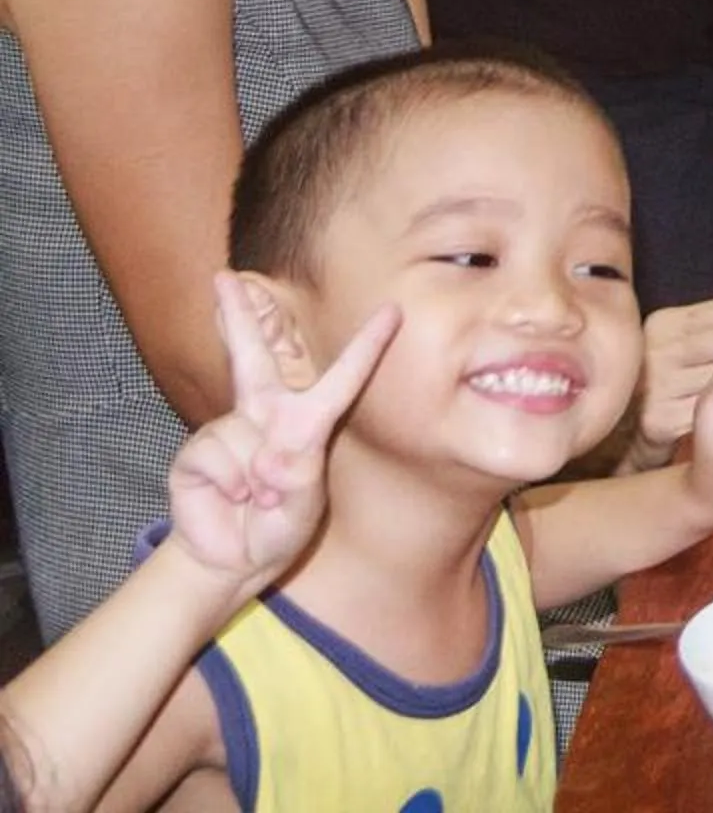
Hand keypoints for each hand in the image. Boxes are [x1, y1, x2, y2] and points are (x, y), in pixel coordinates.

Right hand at [165, 274, 399, 594]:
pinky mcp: (197, 455)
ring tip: (256, 498)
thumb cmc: (278, 525)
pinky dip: (227, 483)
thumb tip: (264, 455)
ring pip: (240, 431)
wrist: (235, 559)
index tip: (393, 312)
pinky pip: (215, 456)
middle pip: (252, 356)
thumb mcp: (303, 501)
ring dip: (252, 475)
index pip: (342, 378)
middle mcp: (265, 417)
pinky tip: (230, 499)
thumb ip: (292, 472)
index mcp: (305, 423)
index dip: (368, 346)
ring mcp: (229, 432)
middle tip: (224, 276)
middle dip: (237, 315)